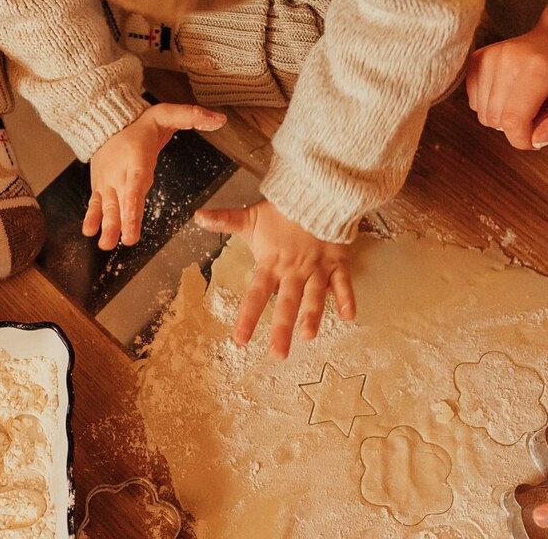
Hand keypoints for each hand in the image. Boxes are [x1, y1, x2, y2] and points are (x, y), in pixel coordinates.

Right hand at [84, 103, 225, 248]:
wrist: (106, 121)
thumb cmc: (140, 124)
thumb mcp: (167, 114)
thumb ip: (191, 116)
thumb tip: (219, 119)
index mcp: (137, 158)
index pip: (136, 182)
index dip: (134, 202)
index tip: (133, 220)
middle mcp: (120, 172)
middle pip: (121, 200)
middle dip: (121, 221)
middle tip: (125, 241)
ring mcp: (107, 181)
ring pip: (106, 205)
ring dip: (106, 225)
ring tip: (105, 244)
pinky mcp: (99, 186)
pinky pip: (94, 203)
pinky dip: (91, 217)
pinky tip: (89, 232)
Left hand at [194, 200, 354, 357]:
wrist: (313, 193)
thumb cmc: (279, 211)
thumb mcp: (249, 217)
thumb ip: (224, 220)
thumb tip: (197, 216)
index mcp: (270, 263)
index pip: (256, 294)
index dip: (248, 316)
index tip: (240, 339)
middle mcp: (293, 270)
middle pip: (286, 302)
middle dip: (281, 328)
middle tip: (278, 354)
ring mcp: (317, 267)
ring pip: (315, 295)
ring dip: (312, 315)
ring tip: (307, 335)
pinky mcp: (337, 262)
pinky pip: (343, 282)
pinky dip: (347, 297)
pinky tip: (349, 316)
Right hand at [466, 25, 547, 150]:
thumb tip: (534, 141)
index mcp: (536, 69)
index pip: (514, 120)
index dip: (522, 140)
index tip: (533, 141)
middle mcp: (507, 60)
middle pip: (495, 119)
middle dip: (514, 126)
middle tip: (535, 112)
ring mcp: (488, 58)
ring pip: (482, 113)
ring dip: (501, 116)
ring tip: (521, 101)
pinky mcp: (476, 59)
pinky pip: (473, 101)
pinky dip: (489, 105)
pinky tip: (507, 92)